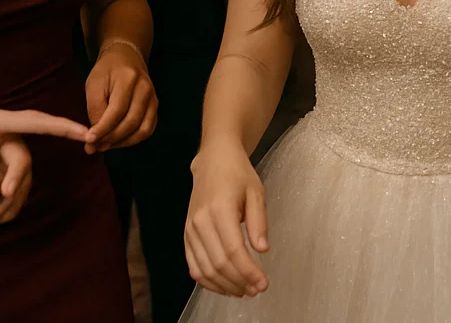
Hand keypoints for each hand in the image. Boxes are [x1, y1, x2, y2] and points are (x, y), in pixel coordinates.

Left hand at [85, 43, 157, 153]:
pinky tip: (119, 141)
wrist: (126, 57)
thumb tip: (94, 139)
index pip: (117, 110)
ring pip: (142, 129)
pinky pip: (148, 129)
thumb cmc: (106, 70)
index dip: (103, 129)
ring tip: (106, 145)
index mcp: (128, 79)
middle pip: (131, 122)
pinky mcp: (155, 106)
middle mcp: (145, 89)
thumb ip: (94, 110)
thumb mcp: (94, 85)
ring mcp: (153, 98)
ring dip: (122, 142)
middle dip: (111, 138)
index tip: (89, 142)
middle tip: (95, 147)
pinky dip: (133, 140)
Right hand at [185, 141, 269, 297]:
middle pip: (218, 264)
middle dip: (239, 282)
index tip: (263, 283)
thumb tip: (263, 250)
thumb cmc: (237, 173)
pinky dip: (208, 281)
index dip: (248, 272)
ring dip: (224, 286)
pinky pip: (193, 266)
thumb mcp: (256, 191)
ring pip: (204, 269)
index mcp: (219, 209)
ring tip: (244, 290)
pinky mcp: (186, 234)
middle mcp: (201, 222)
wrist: (214, 159)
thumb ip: (259, 221)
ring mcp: (190, 229)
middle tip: (257, 290)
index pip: (233, 250)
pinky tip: (224, 285)